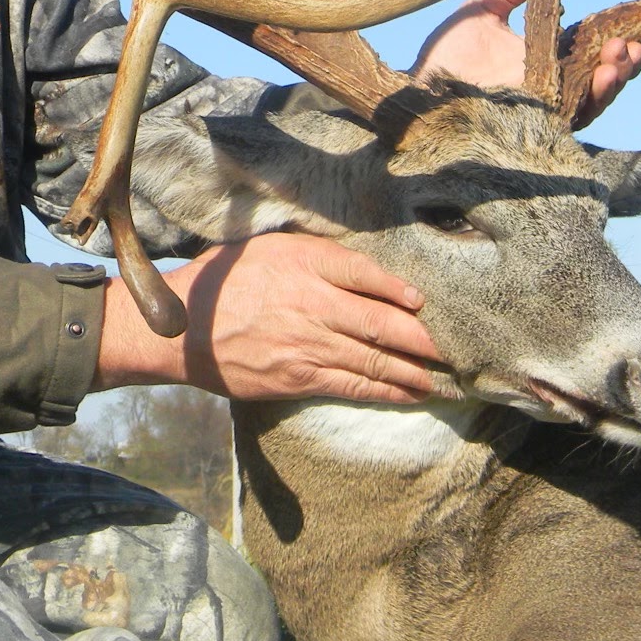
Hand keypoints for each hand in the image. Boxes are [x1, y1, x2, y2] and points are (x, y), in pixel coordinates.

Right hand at [95, 232, 440, 402]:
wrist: (180, 331)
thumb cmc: (224, 281)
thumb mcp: (267, 247)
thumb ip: (314, 254)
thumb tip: (361, 267)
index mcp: (303, 263)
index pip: (366, 274)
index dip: (401, 290)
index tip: (424, 302)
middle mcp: (311, 303)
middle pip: (382, 323)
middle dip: (425, 339)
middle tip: (459, 348)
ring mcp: (306, 345)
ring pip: (374, 360)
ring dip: (416, 371)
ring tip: (447, 377)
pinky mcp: (298, 379)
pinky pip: (352, 386)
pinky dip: (387, 391)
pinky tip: (412, 393)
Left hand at [408, 0, 640, 125]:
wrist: (417, 91)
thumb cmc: (447, 54)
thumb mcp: (480, 10)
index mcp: (546, 60)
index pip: (590, 52)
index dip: (613, 44)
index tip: (627, 30)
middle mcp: (551, 88)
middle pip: (600, 81)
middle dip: (621, 66)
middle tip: (627, 47)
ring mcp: (542, 111)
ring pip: (590, 104)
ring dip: (610, 86)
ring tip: (617, 65)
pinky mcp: (530, 129)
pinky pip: (565, 123)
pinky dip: (584, 106)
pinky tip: (594, 88)